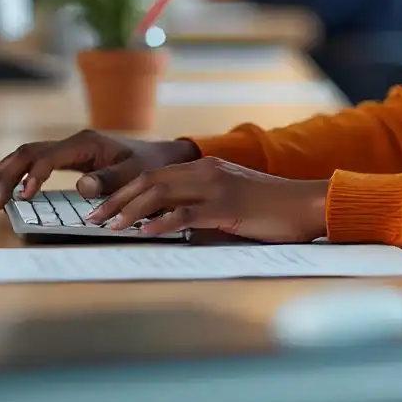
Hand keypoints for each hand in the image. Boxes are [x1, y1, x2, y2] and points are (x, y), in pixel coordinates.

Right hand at [0, 130, 199, 209]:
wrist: (161, 157)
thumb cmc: (149, 167)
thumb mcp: (135, 175)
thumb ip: (110, 181)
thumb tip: (82, 187)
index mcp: (86, 143)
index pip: (48, 157)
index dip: (32, 176)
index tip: (22, 197)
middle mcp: (73, 142)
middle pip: (27, 152)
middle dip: (5, 174)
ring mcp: (69, 148)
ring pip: (26, 154)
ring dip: (3, 173)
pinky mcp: (69, 157)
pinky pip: (35, 161)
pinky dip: (17, 173)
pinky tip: (4, 188)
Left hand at [87, 158, 328, 242]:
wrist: (307, 204)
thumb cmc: (272, 210)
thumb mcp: (231, 203)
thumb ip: (202, 208)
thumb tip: (171, 226)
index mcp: (206, 167)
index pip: (154, 174)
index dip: (125, 191)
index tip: (104, 208)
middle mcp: (206, 170)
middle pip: (149, 180)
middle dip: (117, 200)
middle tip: (94, 219)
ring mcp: (216, 186)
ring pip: (160, 193)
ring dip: (131, 211)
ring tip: (111, 227)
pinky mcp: (227, 206)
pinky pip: (186, 214)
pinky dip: (161, 224)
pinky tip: (145, 235)